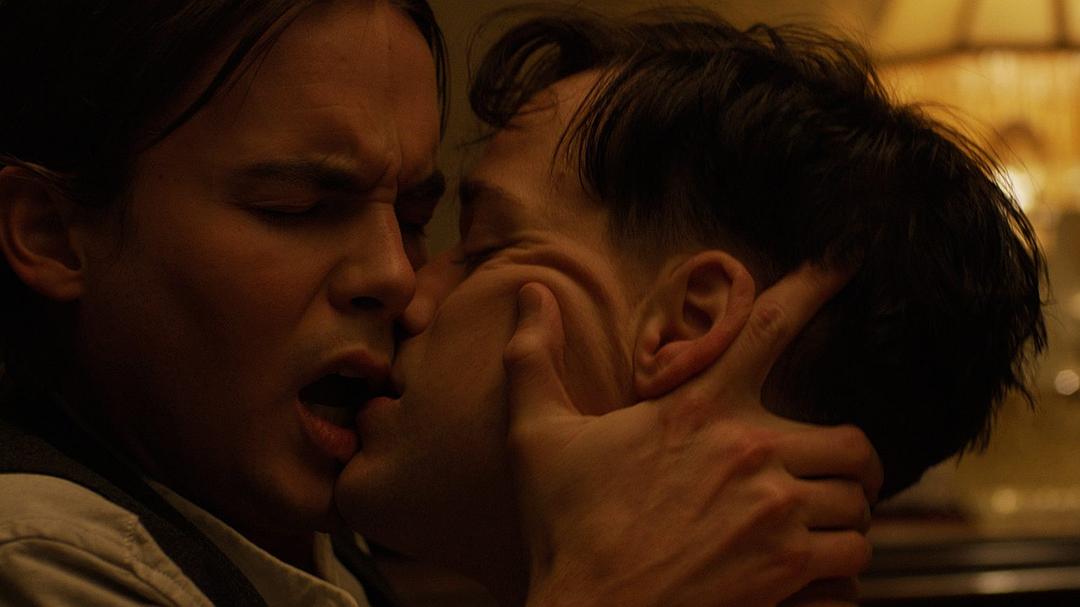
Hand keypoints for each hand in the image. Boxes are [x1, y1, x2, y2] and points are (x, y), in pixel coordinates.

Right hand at [505, 263, 881, 606]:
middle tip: (842, 476)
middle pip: (851, 439)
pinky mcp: (788, 568)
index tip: (849, 260)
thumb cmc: (565, 530)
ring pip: (858, 502)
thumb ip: (534, 359)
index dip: (816, 285)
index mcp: (697, 407)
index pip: (767, 327)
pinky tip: (822, 567)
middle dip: (855, 462)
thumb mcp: (537, 438)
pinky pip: (854, 556)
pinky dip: (846, 562)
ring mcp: (774, 510)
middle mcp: (749, 450)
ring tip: (828, 524)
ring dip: (848, 513)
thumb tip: (529, 294)